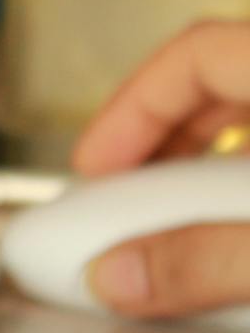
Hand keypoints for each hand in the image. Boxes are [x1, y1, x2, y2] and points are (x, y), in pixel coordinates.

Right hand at [72, 19, 249, 316]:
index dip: (132, 108)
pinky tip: (241, 244)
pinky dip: (246, 195)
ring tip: (181, 229)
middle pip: (224, 86)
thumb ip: (208, 261)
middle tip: (128, 200)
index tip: (97, 168)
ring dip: (209, 175)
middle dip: (163, 145)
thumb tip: (118, 277)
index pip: (196, 55)